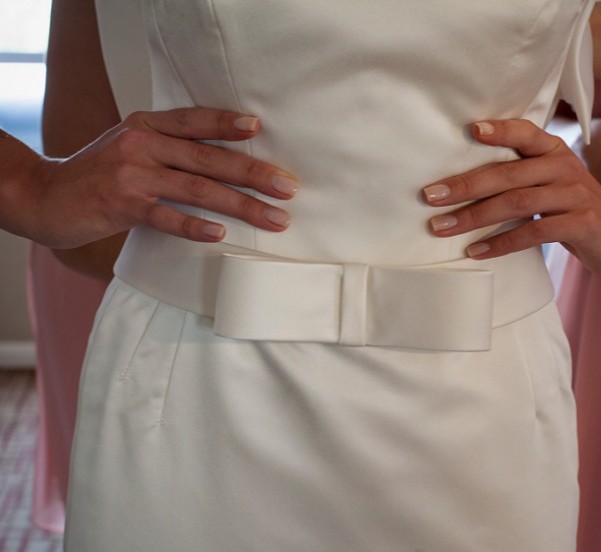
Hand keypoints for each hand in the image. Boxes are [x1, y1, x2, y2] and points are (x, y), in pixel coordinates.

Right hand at [11, 107, 297, 247]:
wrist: (42, 196)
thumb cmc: (98, 174)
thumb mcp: (131, 147)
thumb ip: (169, 147)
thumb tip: (227, 160)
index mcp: (145, 125)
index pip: (194, 120)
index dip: (227, 124)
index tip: (259, 129)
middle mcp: (140, 145)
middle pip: (208, 158)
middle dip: (254, 173)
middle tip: (288, 187)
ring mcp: (130, 175)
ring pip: (197, 188)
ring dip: (241, 205)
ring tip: (274, 218)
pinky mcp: (120, 206)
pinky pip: (165, 217)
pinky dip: (194, 225)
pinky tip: (220, 233)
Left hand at [422, 119, 600, 273]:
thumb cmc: (577, 206)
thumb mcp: (554, 181)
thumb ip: (522, 173)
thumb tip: (462, 179)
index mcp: (554, 151)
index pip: (525, 132)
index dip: (499, 130)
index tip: (468, 130)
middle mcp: (564, 167)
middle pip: (508, 174)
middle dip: (465, 185)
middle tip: (430, 196)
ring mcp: (574, 195)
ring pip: (517, 203)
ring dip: (474, 216)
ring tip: (442, 227)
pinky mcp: (581, 224)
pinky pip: (534, 233)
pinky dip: (501, 243)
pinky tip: (476, 251)